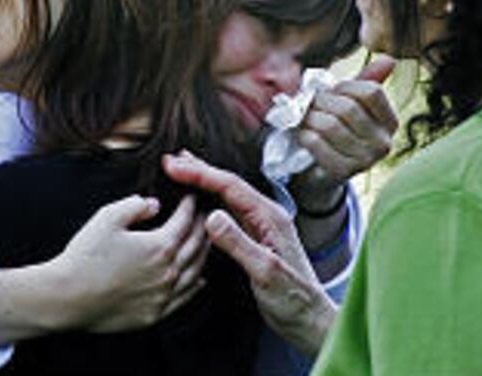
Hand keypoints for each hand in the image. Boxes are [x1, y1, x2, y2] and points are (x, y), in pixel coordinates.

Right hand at [51, 194, 208, 332]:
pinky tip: (199, 279)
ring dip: (203, 255)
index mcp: (160, 246)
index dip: (190, 206)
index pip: (185, 221)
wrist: (68, 297)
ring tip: (204, 242)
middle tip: (204, 215)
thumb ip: (135, 206)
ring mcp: (163, 295)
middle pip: (196, 246)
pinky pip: (184, 298)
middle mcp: (168, 272)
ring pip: (195, 272)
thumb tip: (154, 204)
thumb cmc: (86, 255)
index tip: (191, 198)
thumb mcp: (107, 218)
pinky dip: (195, 285)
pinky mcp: (155, 314)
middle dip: (202, 227)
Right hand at [163, 151, 335, 355]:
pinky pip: (229, 208)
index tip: (175, 167)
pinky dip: (210, 197)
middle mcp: (267, 215)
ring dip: (203, 180)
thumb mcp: (264, 273)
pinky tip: (199, 197)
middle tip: (171, 160)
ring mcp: (261, 225)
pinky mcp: (256, 236)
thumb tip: (212, 216)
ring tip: (181, 169)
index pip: (230, 186)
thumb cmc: (294, 300)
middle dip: (199, 169)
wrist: (310, 321)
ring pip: (227, 194)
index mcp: (270, 217)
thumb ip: (239, 243)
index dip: (200, 173)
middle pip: (228, 183)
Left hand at [294, 56, 397, 197]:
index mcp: (390, 122)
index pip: (370, 92)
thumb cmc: (335, 131)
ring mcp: (365, 161)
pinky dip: (304, 134)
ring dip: (309, 118)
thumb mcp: (350, 105)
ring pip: (330, 125)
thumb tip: (390, 60)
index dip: (345, 87)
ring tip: (304, 120)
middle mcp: (384, 143)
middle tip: (308, 105)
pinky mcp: (343, 173)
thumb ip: (365, 82)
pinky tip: (303, 136)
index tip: (331, 92)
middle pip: (347, 108)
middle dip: (321, 102)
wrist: (318, 171)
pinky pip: (316, 143)